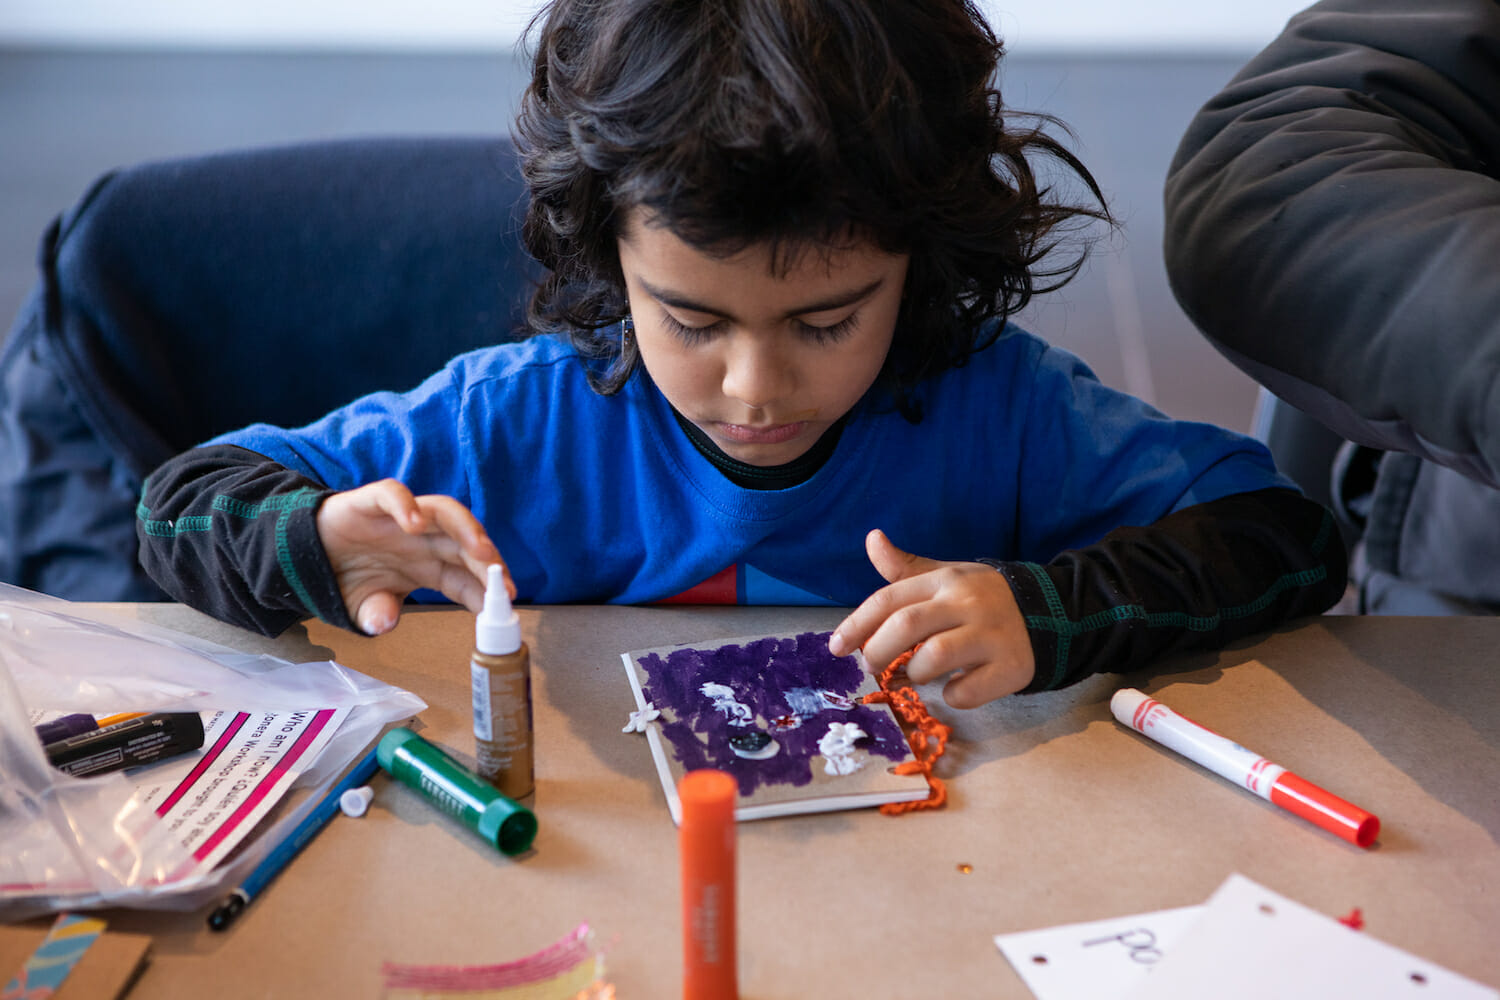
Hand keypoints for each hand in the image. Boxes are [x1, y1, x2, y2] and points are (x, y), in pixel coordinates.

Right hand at [315, 479, 510, 634]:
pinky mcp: (372, 502)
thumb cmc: (346, 578)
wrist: (305, 553)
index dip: (486, 590)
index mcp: (430, 567)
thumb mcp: (363, 608)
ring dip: (466, 529)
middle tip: (504, 582)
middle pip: (465, 544)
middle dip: (488, 562)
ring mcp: (401, 519)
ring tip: (480, 550)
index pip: (466, 577)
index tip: (504, 606)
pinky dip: (405, 504)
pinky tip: (414, 523)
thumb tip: (383, 623)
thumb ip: (376, 615)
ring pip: (444, 512)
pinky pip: (393, 494)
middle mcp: (423, 540)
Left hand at [829, 529, 1034, 707]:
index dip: (856, 625)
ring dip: (916, 673)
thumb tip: (872, 538)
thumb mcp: (945, 576)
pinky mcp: (1012, 666)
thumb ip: (905, 567)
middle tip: (871, 666)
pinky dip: (953, 694)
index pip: (889, 599)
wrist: (1049, 612)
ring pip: (936, 657)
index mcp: (944, 581)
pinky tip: (955, 686)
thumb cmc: (981, 598)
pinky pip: (968, 690)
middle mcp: (966, 603)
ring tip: (918, 673)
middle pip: (907, 626)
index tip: (837, 648)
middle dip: (878, 651)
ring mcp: (991, 634)